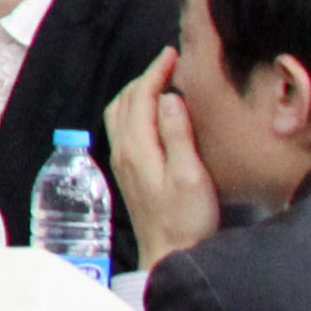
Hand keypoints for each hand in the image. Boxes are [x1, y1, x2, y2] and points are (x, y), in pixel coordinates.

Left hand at [106, 53, 222, 266]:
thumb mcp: (190, 177)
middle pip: (125, 101)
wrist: (169, 255)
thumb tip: (168, 98)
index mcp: (137, 148)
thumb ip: (178, 136)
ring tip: (161, 81)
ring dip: (137, 92)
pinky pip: (124, 128)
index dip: (156, 72)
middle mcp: (123, 151)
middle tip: (170, 63)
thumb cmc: (186, 220)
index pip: (140, 97)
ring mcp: (123, 162)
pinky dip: (135, 109)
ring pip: (120, 114)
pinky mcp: (128, 172)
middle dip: (145, 77)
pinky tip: (153, 113)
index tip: (174, 54)